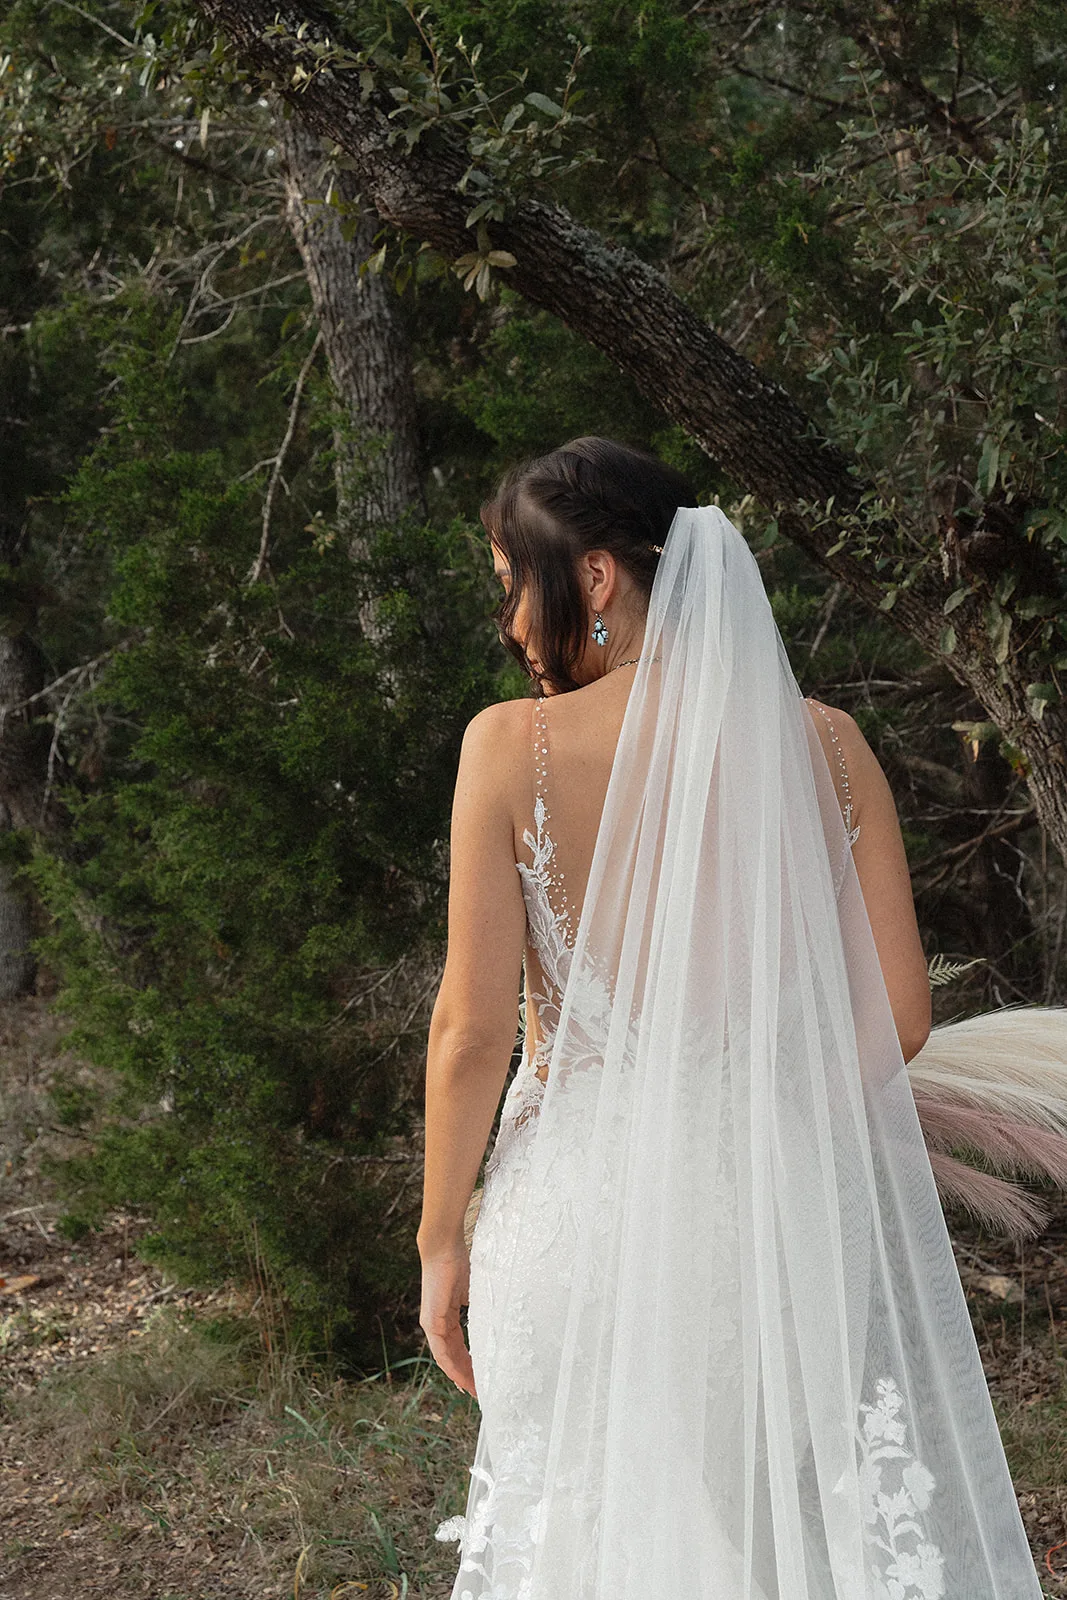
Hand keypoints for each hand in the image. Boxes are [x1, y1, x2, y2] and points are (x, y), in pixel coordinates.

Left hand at [419, 1249, 476, 1397]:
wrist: (444, 1247)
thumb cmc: (459, 1262)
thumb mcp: (474, 1292)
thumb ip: (481, 1308)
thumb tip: (498, 1318)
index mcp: (446, 1317)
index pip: (458, 1347)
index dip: (469, 1364)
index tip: (481, 1379)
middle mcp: (436, 1325)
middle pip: (452, 1358)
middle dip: (467, 1376)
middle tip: (481, 1393)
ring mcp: (432, 1324)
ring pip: (446, 1359)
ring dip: (460, 1376)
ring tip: (474, 1391)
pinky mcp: (431, 1321)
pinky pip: (442, 1350)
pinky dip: (452, 1365)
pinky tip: (461, 1377)